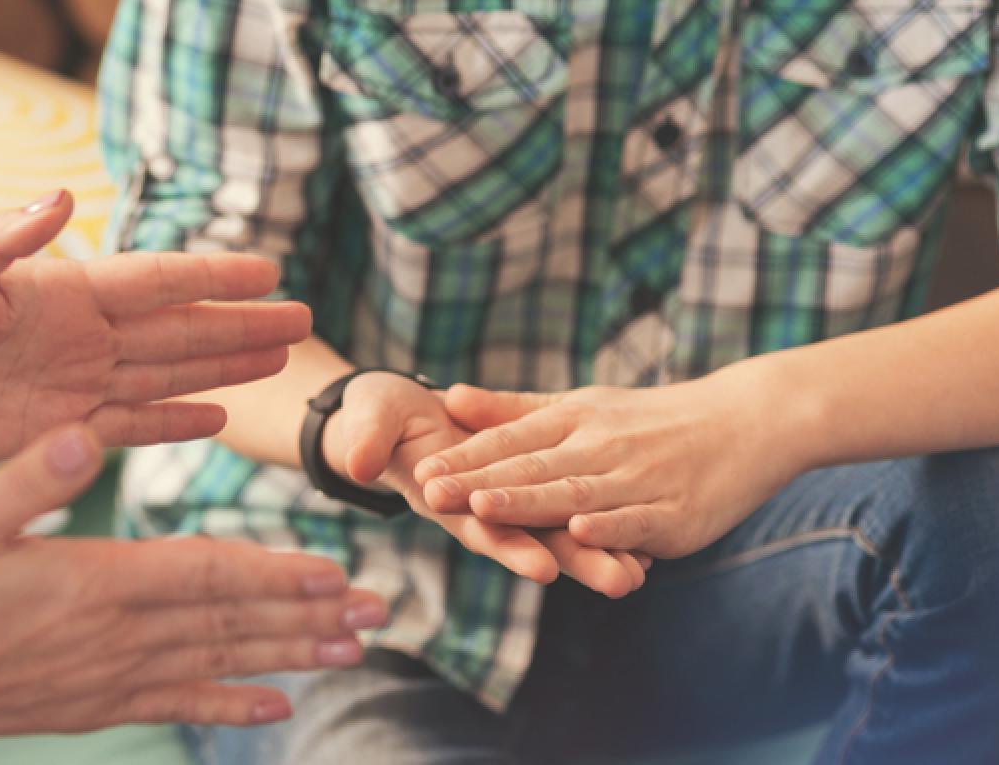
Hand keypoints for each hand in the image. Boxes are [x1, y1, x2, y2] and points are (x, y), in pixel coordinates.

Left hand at [0, 190, 311, 461]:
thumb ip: (0, 241)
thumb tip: (58, 197)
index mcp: (59, 293)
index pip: (152, 281)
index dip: (210, 276)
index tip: (268, 269)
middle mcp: (77, 337)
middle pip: (176, 330)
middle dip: (239, 324)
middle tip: (303, 319)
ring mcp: (70, 384)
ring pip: (164, 377)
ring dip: (221, 369)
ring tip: (278, 360)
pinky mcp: (52, 431)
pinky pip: (127, 427)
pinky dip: (171, 425)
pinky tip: (216, 418)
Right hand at [0, 425, 386, 754]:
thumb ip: (28, 479)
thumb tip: (86, 435)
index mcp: (88, 582)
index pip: (202, 575)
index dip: (271, 571)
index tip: (330, 569)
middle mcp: (112, 636)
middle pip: (229, 623)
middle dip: (305, 615)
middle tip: (373, 610)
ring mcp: (107, 677)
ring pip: (217, 665)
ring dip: (289, 656)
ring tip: (351, 649)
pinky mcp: (94, 705)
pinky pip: (178, 705)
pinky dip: (231, 707)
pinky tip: (276, 708)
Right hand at [322, 373, 648, 596]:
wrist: (392, 417)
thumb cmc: (378, 419)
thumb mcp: (368, 422)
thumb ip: (365, 439)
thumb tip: (356, 461)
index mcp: (444, 496)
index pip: (479, 525)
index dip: (508, 544)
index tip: (542, 566)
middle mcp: (479, 510)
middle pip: (532, 540)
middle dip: (576, 561)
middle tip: (620, 582)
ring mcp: (503, 503)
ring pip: (556, 531)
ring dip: (597, 553)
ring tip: (639, 575)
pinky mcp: (525, 485)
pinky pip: (567, 508)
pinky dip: (601, 526)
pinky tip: (642, 544)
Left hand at [414, 381, 801, 557]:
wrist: (748, 421)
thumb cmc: (651, 419)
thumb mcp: (580, 404)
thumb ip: (513, 409)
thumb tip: (448, 398)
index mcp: (574, 420)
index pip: (509, 441)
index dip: (464, 458)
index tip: (418, 470)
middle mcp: (601, 446)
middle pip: (531, 468)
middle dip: (479, 483)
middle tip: (429, 492)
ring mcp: (638, 480)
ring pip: (576, 493)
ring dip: (529, 503)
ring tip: (484, 509)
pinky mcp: (674, 513)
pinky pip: (637, 520)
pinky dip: (611, 526)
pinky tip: (582, 533)